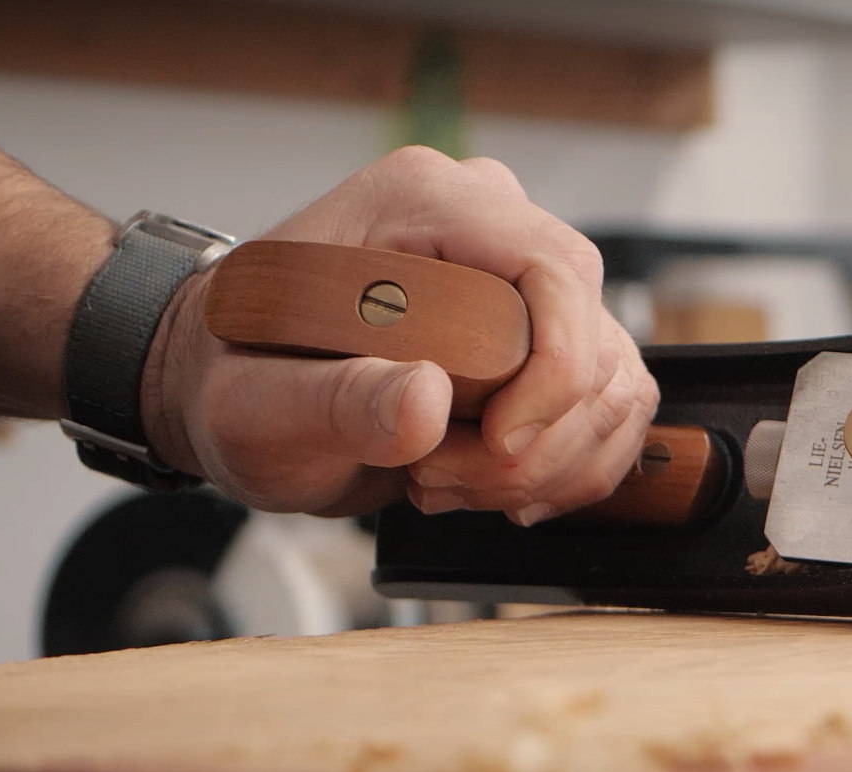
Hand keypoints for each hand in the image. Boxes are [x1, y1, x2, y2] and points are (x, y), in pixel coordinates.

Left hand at [141, 145, 658, 520]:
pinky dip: (568, 469)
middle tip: (438, 479)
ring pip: (613, 385)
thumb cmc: (238, 378)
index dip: (555, 369)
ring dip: (551, 464)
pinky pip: (609, 409)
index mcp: (428, 202)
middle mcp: (492, 226)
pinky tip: (494, 489)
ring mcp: (526, 282)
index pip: (555, 270)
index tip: (502, 443)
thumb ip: (334, 403)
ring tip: (448, 484)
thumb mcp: (256, 406)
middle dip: (539, 438)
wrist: (238, 386)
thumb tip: (426, 401)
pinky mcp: (547, 338)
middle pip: (593, 338)